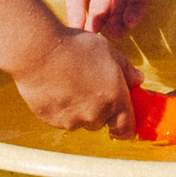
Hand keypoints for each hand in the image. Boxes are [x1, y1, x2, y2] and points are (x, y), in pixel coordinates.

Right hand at [11, 27, 140, 133]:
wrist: (38, 51)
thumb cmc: (74, 47)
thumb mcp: (108, 51)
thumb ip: (126, 69)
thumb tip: (137, 80)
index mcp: (115, 98)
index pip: (126, 129)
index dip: (125, 127)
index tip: (120, 123)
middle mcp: (96, 114)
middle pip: (101, 122)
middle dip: (98, 110)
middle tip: (89, 87)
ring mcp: (72, 120)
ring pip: (80, 121)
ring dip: (78, 110)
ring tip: (69, 84)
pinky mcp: (52, 120)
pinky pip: (61, 119)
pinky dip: (61, 109)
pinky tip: (56, 88)